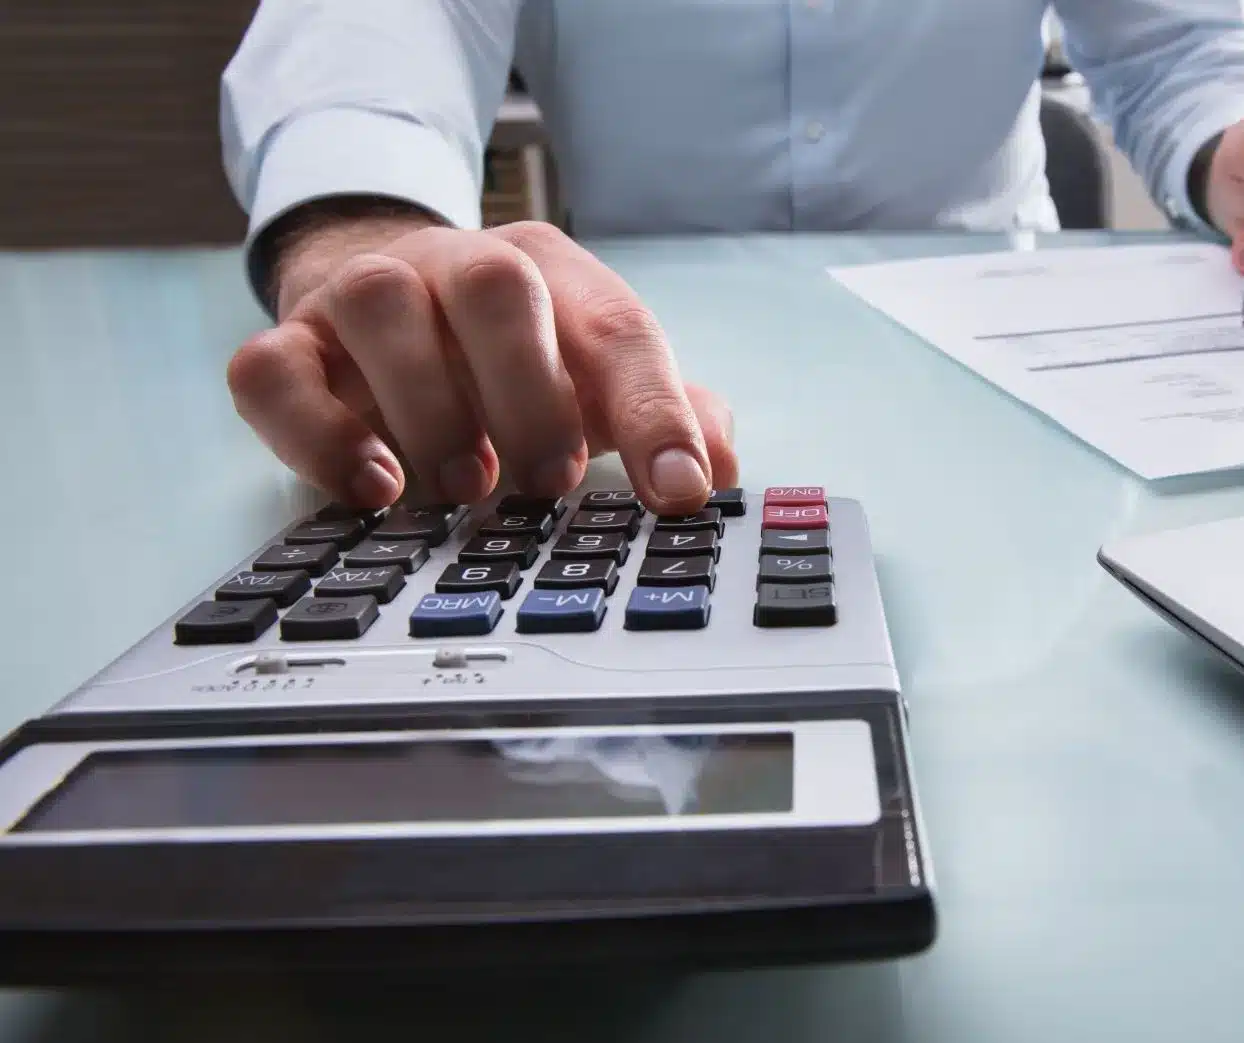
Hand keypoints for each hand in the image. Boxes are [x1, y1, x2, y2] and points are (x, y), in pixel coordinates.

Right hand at [227, 218, 737, 514]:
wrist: (383, 298)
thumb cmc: (511, 355)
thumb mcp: (594, 378)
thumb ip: (665, 413)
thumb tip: (718, 464)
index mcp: (550, 274)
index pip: (616, 330)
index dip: (656, 414)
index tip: (680, 491)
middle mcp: (456, 265)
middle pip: (497, 289)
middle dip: (532, 395)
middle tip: (547, 484)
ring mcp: (361, 296)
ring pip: (381, 308)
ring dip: (431, 407)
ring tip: (466, 489)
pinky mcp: (287, 343)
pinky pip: (274, 370)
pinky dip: (318, 433)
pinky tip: (373, 488)